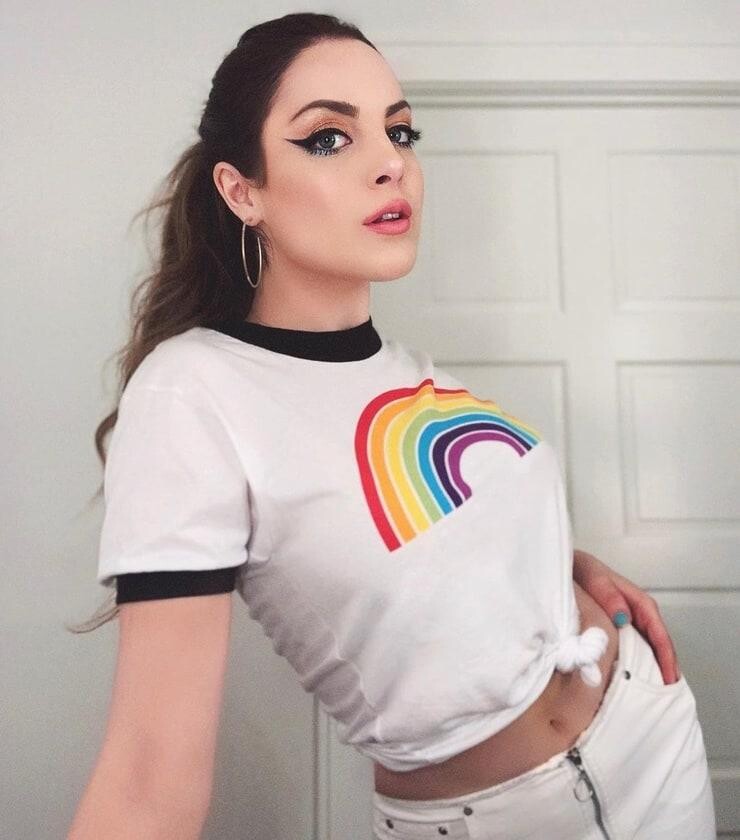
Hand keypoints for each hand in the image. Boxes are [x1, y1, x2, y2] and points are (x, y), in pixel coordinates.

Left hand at [573, 549, 680, 684]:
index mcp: (638, 601)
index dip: (666, 656)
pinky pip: (631, 647)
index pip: (658, 633)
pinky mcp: (616, 627)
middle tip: (665, 696)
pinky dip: (635, 662)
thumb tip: (623, 617)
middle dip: (664, 668)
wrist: (566, 567)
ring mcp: (628, 621)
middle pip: (657, 645)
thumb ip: (607, 594)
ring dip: (651, 668)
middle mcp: (637, 613)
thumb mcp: (593, 576)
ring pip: (646, 647)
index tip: (669, 678)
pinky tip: (630, 677)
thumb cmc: (581, 570)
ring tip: (652, 694)